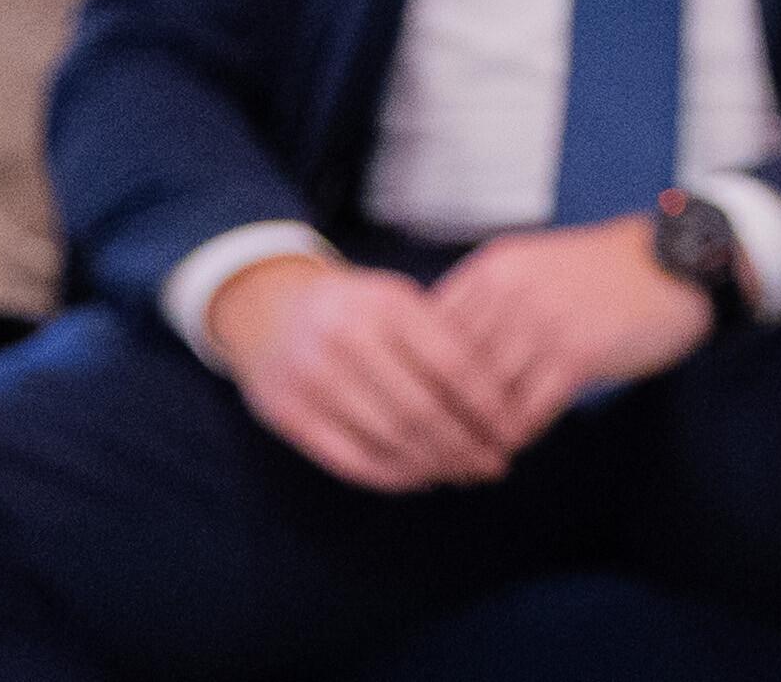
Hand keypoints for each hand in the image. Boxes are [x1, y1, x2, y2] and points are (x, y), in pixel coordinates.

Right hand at [221, 253, 519, 491]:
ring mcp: (310, 377)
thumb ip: (444, 339)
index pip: (451, 363)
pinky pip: (349, 458)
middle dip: (464, 445)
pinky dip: (391, 476)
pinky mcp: (286, 413)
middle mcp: (344, 338)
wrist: (267, 309)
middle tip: (493, 465)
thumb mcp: (397, 302)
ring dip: (432, 465)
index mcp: (385, 303)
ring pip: (387, 438)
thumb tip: (501, 405)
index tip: (512, 431)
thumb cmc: (356, 309)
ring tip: (463, 474)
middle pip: (420, 408)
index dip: (486, 404)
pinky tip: (420, 478)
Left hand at [422, 217, 715, 452]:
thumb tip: (431, 359)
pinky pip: (528, 411)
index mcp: (491, 269)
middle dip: (440, 417)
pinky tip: (513, 446)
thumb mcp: (531, 269)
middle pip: (450, 372)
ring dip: (476, 435)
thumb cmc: (597, 273)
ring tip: (468, 459)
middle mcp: (511, 292)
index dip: (416, 379)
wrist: (675, 263)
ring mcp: (544, 322)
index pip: (427, 334)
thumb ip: (484, 303)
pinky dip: (516, 435)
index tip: (411, 413)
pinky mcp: (578, 353)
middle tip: (433, 451)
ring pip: (486, 398)